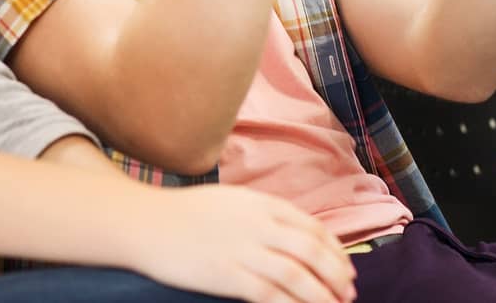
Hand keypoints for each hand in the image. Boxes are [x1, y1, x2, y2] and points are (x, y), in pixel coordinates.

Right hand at [129, 184, 356, 302]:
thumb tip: (294, 236)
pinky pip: (270, 294)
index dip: (336, 250)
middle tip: (349, 293)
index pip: (312, 227)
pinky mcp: (227, 275)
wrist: (146, 223)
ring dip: (322, 295)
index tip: (347, 268)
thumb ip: (263, 214)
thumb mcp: (231, 201)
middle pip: (312, 251)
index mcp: (261, 204)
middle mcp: (258, 224)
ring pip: (298, 275)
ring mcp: (243, 250)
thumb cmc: (185, 213)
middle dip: (337, 274)